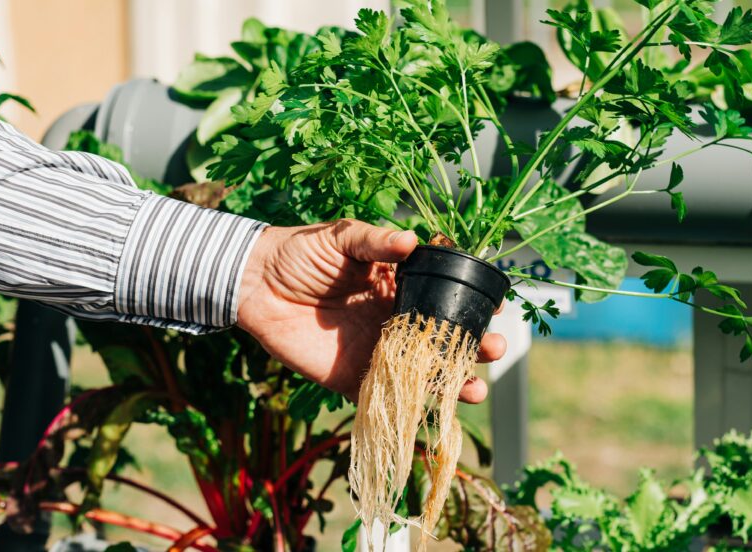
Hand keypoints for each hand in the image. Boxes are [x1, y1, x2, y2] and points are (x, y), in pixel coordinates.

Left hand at [236, 219, 506, 402]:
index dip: (472, 304)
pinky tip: (434, 411)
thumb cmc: (300, 252)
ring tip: (475, 388)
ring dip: (452, 382)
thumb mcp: (341, 237)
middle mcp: (394, 320)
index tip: (497, 308)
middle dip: (473, 346)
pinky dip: (410, 408)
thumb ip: (375, 241)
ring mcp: (376, 351)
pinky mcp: (352, 378)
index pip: (444, 297)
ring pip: (422, 373)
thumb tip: (412, 240)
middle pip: (442, 339)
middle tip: (494, 349)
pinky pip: (386, 397)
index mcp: (398, 285)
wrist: (254, 283)